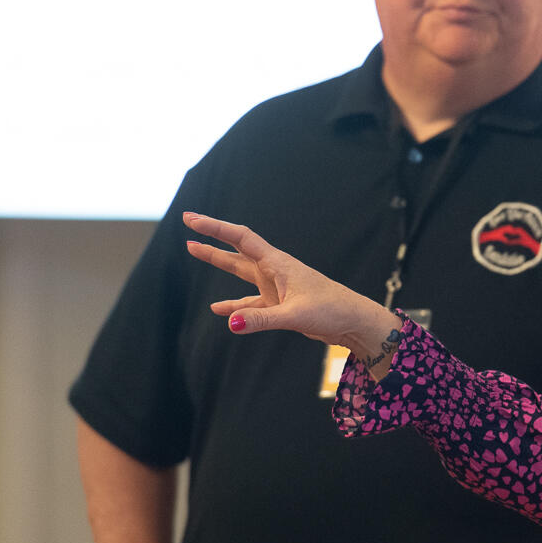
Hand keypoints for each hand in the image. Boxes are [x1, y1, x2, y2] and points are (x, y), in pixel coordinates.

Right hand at [183, 212, 397, 363]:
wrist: (353, 321)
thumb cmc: (331, 310)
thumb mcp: (295, 315)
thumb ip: (261, 319)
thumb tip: (229, 323)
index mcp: (278, 263)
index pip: (240, 238)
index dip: (215, 227)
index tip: (192, 219)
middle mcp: (274, 270)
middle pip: (236, 249)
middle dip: (212, 237)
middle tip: (188, 223)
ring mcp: (276, 287)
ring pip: (240, 272)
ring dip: (218, 261)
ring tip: (193, 249)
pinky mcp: (279, 304)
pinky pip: (249, 303)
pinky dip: (233, 305)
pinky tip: (218, 310)